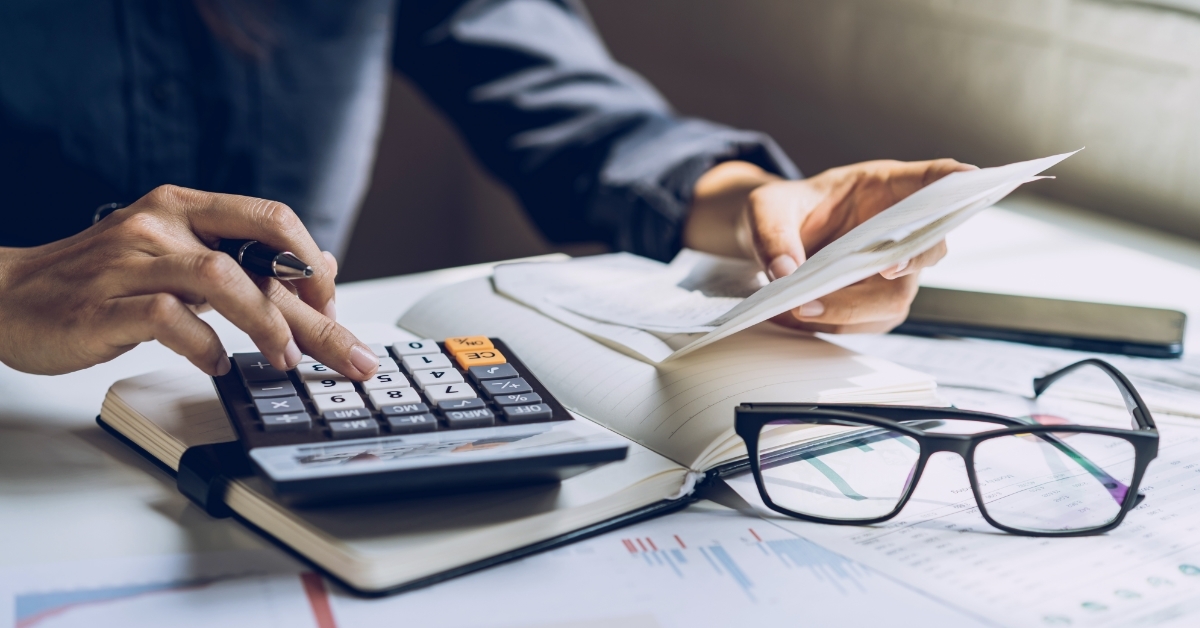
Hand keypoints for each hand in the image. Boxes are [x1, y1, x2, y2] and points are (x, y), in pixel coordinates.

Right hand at [0, 185, 379, 377]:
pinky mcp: (104, 304)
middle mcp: (162, 224)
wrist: (4, 295)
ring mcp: (132, 261)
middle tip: (351, 356)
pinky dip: (202, 346)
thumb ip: (244, 258)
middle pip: (261, 259)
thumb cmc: (98, 280)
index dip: (313, 264)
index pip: (272, 219)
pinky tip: (215, 365)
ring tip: (284, 360)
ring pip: (221, 279)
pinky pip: (169, 319)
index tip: (333, 306)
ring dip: (266, 325)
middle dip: (316, 313)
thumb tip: (320, 265)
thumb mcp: (177, 255)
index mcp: (185, 207)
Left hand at [684, 159, 975, 332]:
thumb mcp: (765, 208)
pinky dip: (834, 323)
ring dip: (853, 307)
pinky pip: (869, 321)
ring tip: (802, 307)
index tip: (971, 179)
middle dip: (910, 260)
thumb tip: (786, 271)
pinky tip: (798, 314)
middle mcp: (899, 229)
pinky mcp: (874, 302)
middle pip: (928, 247)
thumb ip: (773, 233)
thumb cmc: (780, 211)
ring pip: (896, 296)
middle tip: (883, 269)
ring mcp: (892, 269)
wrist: (770, 242)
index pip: (934, 179)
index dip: (956, 181)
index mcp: (885, 186)